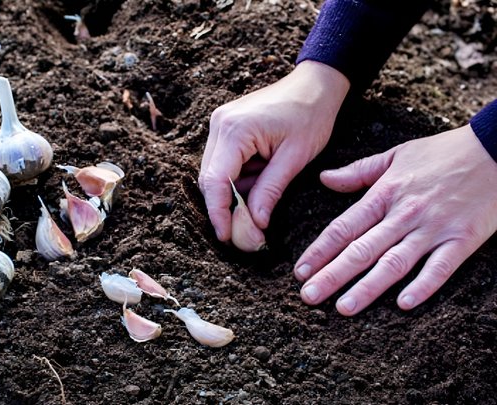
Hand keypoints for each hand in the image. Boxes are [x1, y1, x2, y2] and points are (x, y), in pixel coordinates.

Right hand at [199, 61, 349, 248]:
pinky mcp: (226, 128)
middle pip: (210, 179)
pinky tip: (258, 184)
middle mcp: (219, 125)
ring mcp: (220, 125)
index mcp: (235, 130)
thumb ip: (270, 191)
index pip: (215, 181)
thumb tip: (255, 224)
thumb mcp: (295, 158)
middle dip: (226, 209)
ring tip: (259, 208)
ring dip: (234, 195)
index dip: (219, 213)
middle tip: (245, 234)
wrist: (315, 84)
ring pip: (215, 173)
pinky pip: (224, 163)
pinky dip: (238, 181)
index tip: (227, 237)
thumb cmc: (311, 115)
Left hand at [295, 125, 496, 314]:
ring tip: (343, 308)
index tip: (300, 271)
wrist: (496, 148)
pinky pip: (440, 267)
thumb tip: (324, 179)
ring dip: (367, 287)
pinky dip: (423, 286)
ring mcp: (433, 228)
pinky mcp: (462, 239)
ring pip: (394, 263)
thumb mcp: (396, 155)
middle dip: (332, 275)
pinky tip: (403, 304)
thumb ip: (359, 171)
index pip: (343, 227)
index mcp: (385, 194)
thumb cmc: (443, 152)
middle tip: (308, 297)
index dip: (319, 251)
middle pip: (361, 250)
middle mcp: (404, 214)